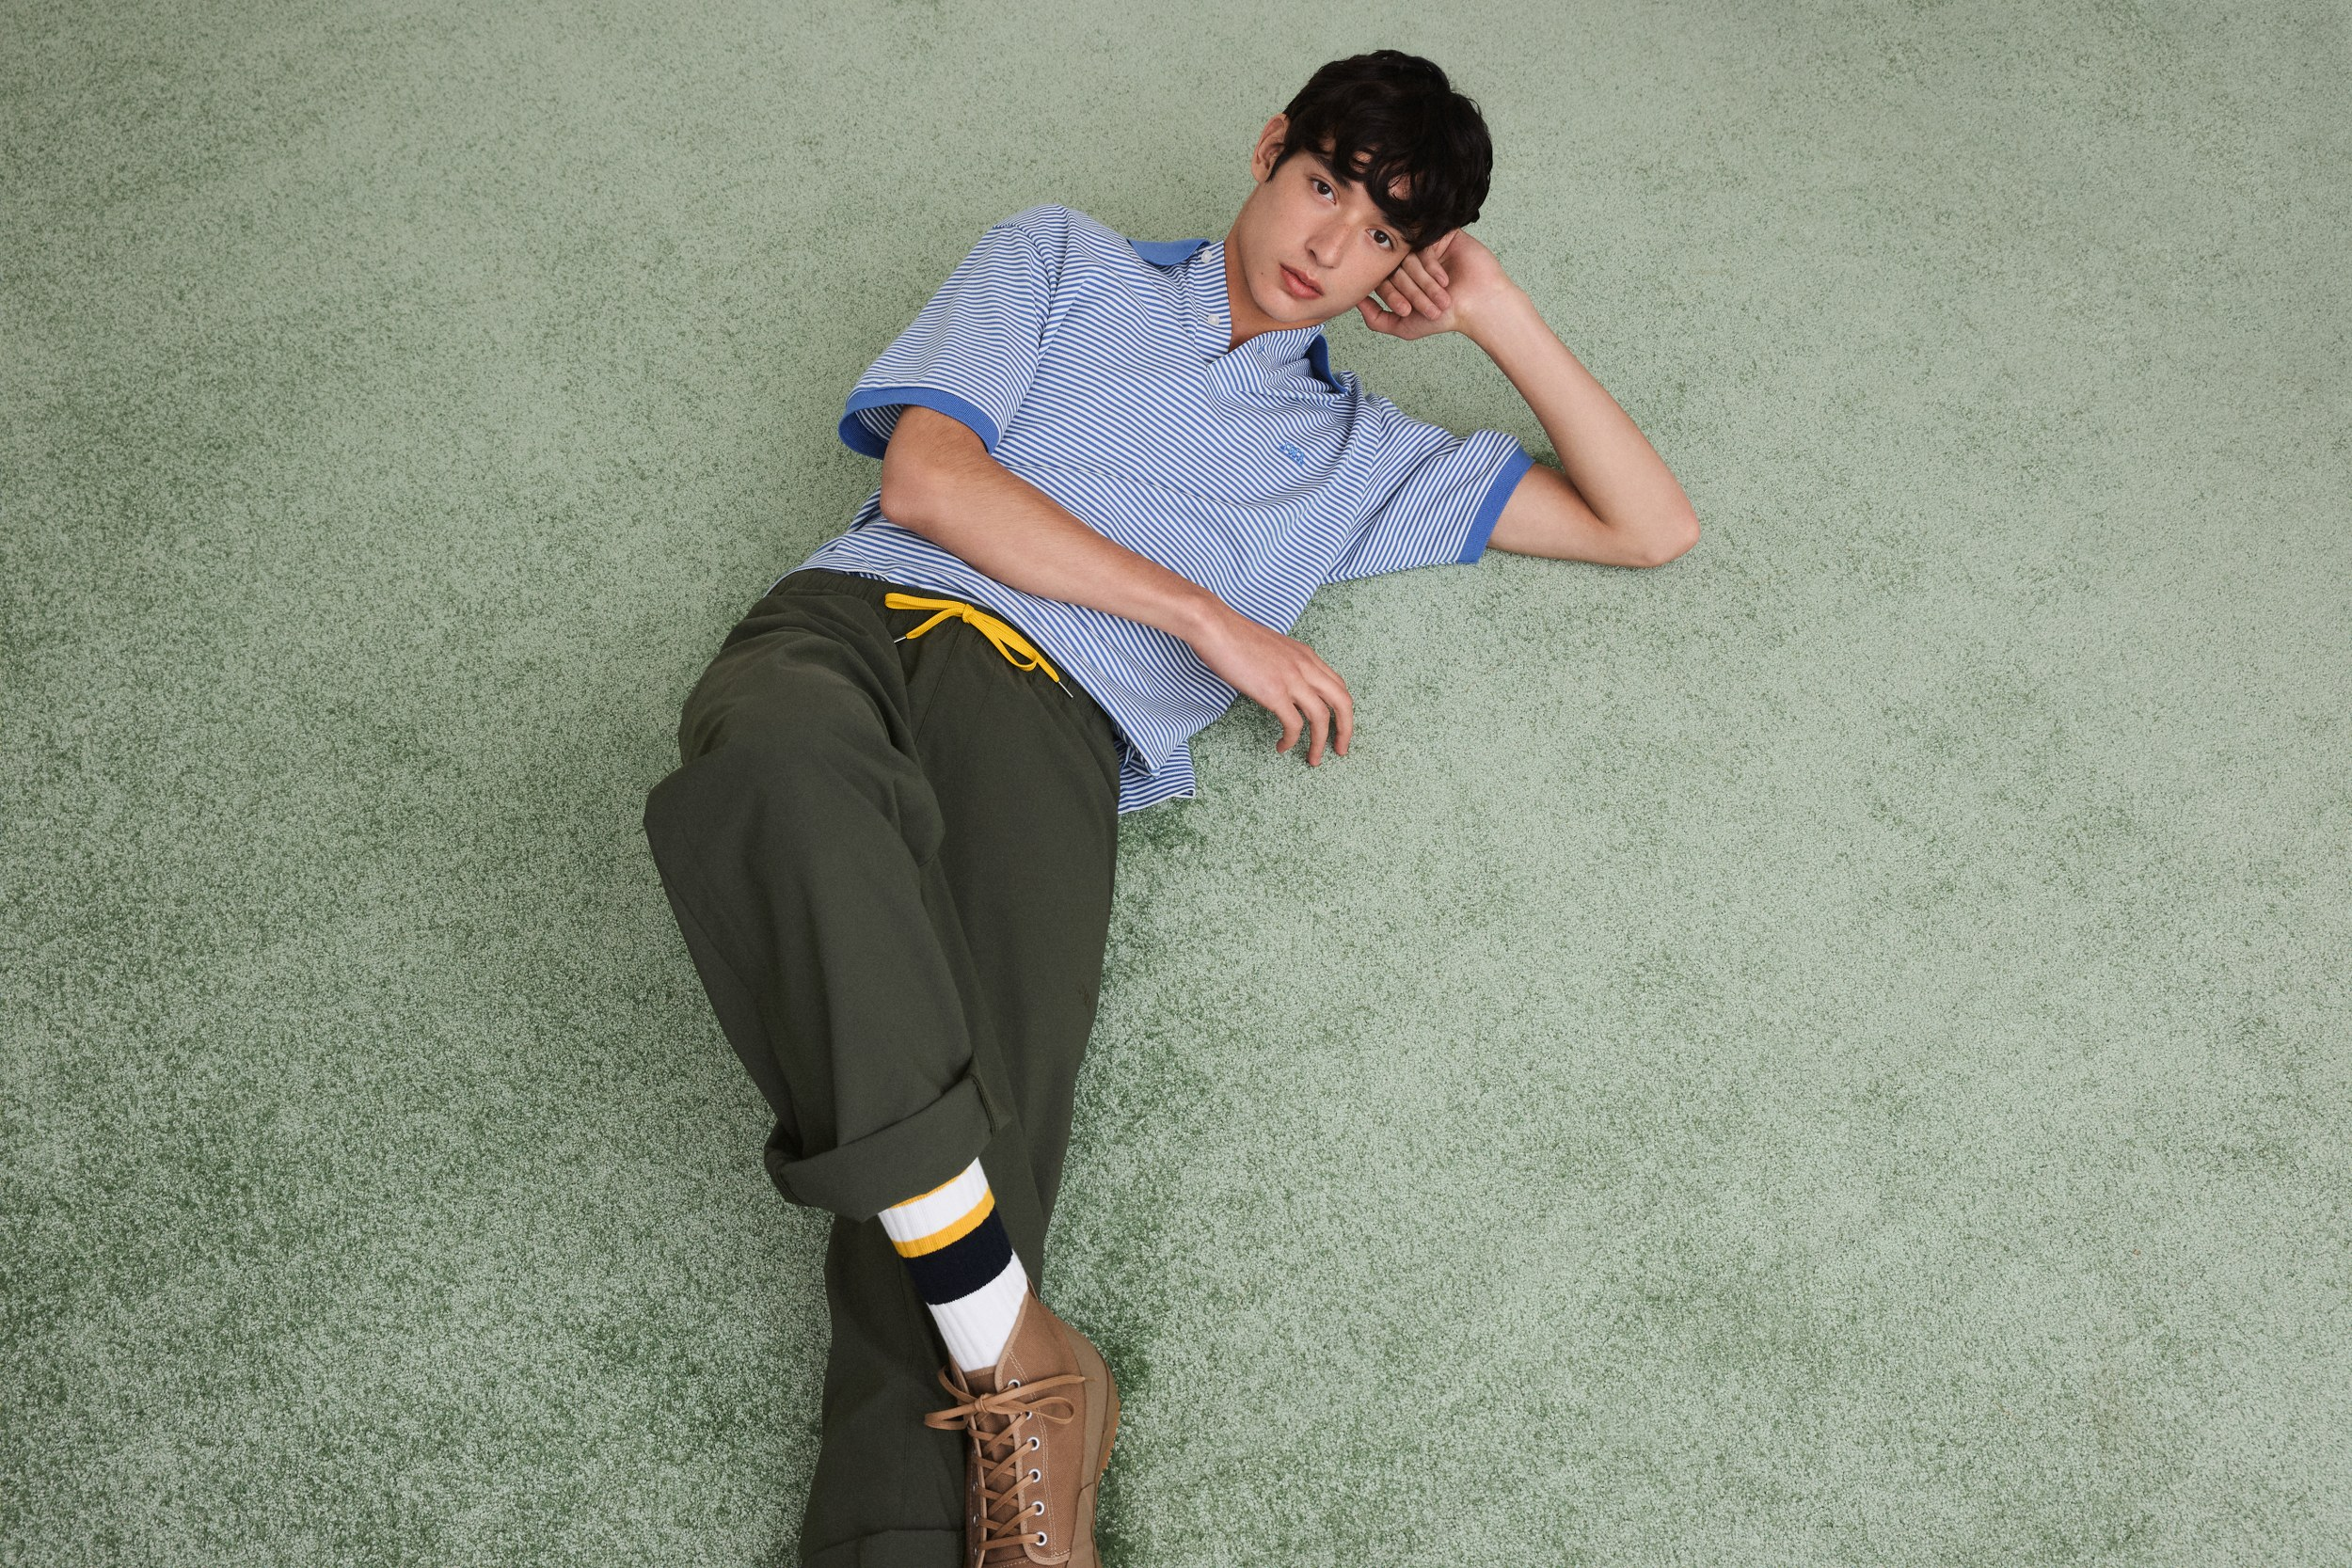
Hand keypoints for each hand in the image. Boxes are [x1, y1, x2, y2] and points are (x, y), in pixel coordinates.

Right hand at [1187, 604, 1352, 767]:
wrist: (1215, 627)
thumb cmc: (1234, 636)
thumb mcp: (1273, 648)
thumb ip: (1286, 666)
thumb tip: (1285, 685)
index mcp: (1306, 655)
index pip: (1338, 686)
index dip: (1343, 711)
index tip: (1339, 728)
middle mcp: (1305, 666)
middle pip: (1343, 702)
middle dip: (1346, 730)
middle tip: (1340, 750)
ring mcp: (1291, 679)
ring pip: (1322, 718)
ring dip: (1319, 743)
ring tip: (1313, 758)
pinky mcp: (1273, 692)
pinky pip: (1294, 724)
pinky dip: (1291, 740)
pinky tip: (1282, 746)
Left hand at [1356, 229, 1516, 341]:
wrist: (1478, 305)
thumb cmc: (1444, 317)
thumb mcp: (1404, 326)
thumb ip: (1376, 318)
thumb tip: (1355, 301)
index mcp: (1400, 276)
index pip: (1381, 278)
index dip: (1392, 295)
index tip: (1407, 311)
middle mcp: (1410, 259)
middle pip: (1394, 266)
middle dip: (1410, 290)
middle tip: (1427, 306)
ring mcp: (1425, 245)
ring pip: (1408, 256)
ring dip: (1423, 281)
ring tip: (1440, 297)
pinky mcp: (1441, 235)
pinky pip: (1424, 244)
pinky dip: (1432, 266)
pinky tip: (1444, 280)